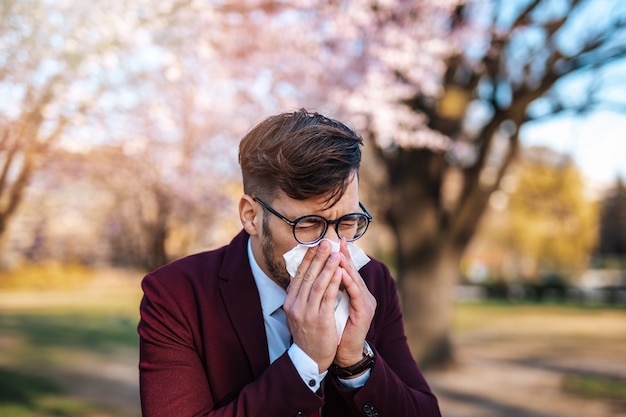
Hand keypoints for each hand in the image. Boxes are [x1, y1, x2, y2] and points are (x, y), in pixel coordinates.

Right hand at [283, 239, 342, 371]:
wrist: (309, 359)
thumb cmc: (307, 334)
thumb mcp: (296, 313)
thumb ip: (298, 296)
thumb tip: (300, 275)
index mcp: (290, 301)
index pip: (299, 274)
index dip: (307, 258)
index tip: (315, 244)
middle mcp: (295, 305)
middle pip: (307, 275)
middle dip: (317, 257)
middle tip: (326, 242)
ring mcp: (307, 312)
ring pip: (318, 283)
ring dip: (327, 266)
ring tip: (335, 253)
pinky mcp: (320, 319)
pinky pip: (328, 296)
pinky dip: (334, 282)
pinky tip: (340, 272)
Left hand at [333, 239, 376, 366]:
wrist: (344, 353)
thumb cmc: (335, 329)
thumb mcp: (330, 306)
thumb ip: (327, 290)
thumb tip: (312, 274)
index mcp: (354, 292)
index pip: (345, 269)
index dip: (339, 255)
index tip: (331, 241)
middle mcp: (362, 294)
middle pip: (351, 270)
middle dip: (342, 255)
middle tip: (334, 241)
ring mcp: (365, 302)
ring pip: (354, 279)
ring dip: (345, 265)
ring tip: (337, 252)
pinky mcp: (364, 312)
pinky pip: (355, 294)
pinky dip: (348, 282)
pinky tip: (341, 272)